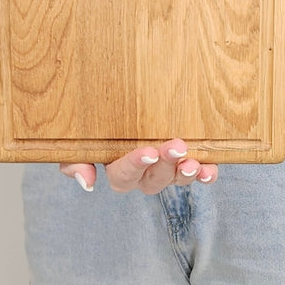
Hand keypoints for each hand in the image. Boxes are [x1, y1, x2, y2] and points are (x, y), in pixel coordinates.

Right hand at [60, 139, 217, 194]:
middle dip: (165, 165)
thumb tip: (88, 181)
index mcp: (117, 169)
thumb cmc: (98, 125)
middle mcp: (142, 175)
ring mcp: (166, 170)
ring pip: (175, 180)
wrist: (121, 102)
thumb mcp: (79, 140)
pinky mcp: (184, 162)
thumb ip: (73, 161)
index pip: (122, 176)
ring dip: (185, 173)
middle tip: (175, 147)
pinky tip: (210, 169)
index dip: (135, 166)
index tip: (147, 152)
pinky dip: (205, 174)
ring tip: (194, 162)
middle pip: (153, 180)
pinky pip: (197, 174)